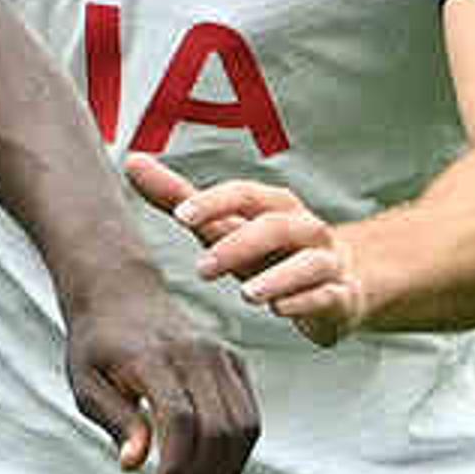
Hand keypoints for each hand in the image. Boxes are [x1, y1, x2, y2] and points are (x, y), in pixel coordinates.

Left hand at [59, 276, 258, 473]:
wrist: (123, 296)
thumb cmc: (97, 345)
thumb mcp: (85, 383)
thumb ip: (113, 420)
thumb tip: (134, 464)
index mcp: (153, 357)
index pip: (179, 420)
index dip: (175, 469)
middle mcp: (197, 354)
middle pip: (219, 429)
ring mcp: (222, 357)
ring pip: (243, 428)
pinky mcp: (235, 364)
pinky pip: (249, 419)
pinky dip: (236, 456)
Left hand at [127, 151, 370, 344]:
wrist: (341, 281)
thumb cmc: (272, 250)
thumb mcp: (225, 224)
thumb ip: (180, 197)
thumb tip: (133, 162)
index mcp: (275, 207)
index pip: (245, 194)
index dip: (215, 202)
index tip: (181, 215)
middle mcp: (305, 229)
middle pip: (277, 226)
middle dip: (240, 244)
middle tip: (202, 268)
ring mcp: (325, 262)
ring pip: (307, 263)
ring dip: (278, 277)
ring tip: (247, 294)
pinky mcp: (339, 296)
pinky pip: (327, 296)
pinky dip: (305, 303)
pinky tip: (282, 310)